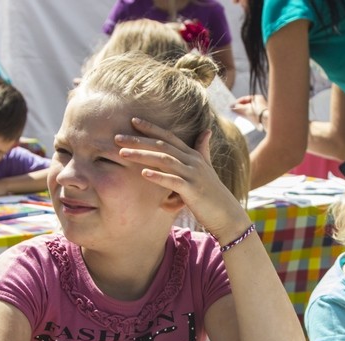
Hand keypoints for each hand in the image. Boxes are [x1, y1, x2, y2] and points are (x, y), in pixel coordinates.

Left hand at [114, 118, 250, 241]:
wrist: (227, 215)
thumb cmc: (213, 194)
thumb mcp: (207, 168)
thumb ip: (203, 149)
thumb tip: (206, 131)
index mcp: (193, 155)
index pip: (169, 136)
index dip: (151, 128)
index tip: (133, 121)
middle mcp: (193, 161)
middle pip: (163, 145)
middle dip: (139, 140)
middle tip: (117, 137)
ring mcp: (193, 175)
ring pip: (164, 160)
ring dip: (142, 155)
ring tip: (122, 153)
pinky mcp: (193, 191)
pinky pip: (173, 181)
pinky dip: (158, 176)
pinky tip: (142, 174)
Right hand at [231, 95, 267, 125]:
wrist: (266, 121)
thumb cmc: (257, 112)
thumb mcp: (246, 108)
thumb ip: (239, 107)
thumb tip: (233, 107)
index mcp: (257, 98)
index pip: (245, 98)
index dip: (238, 101)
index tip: (232, 104)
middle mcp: (258, 103)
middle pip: (246, 104)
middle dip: (239, 106)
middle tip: (232, 108)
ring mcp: (259, 109)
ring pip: (247, 109)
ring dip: (241, 111)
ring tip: (234, 112)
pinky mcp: (258, 116)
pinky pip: (249, 114)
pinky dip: (244, 114)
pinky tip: (239, 115)